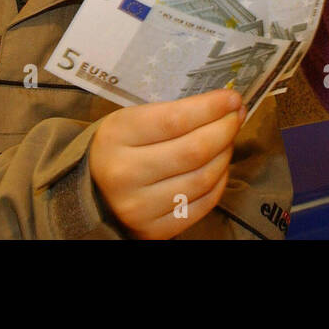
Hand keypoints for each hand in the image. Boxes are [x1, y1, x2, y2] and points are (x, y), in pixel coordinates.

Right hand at [89, 89, 245, 238]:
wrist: (92, 194)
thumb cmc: (120, 148)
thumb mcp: (131, 121)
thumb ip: (173, 113)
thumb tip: (225, 104)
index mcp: (116, 137)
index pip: (175, 120)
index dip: (211, 108)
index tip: (232, 98)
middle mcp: (125, 174)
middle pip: (194, 150)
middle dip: (225, 129)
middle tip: (236, 116)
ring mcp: (139, 207)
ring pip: (202, 178)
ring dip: (224, 154)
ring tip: (227, 139)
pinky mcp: (153, 230)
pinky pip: (202, 204)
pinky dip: (218, 182)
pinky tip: (219, 166)